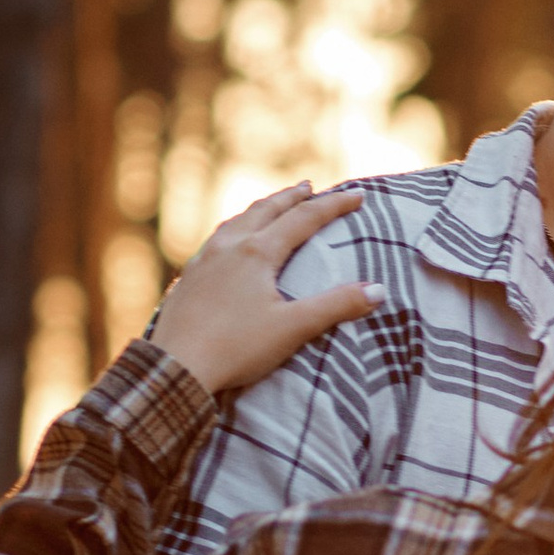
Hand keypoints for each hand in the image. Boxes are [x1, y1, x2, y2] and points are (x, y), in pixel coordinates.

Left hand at [153, 182, 377, 395]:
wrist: (174, 368)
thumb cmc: (236, 348)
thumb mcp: (294, 328)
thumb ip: (337, 306)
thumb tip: (379, 290)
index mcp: (257, 252)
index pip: (304, 219)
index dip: (334, 206)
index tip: (358, 196)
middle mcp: (229, 246)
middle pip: (266, 210)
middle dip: (292, 197)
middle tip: (309, 186)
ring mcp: (203, 261)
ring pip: (236, 221)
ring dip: (260, 209)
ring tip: (271, 206)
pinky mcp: (187, 279)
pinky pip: (215, 241)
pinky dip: (233, 230)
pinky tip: (228, 243)